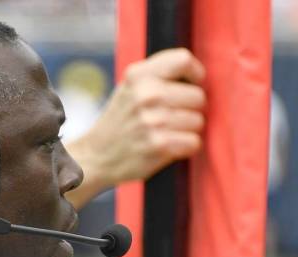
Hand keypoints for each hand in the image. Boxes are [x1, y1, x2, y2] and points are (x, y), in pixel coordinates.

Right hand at [64, 48, 205, 207]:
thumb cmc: (123, 119)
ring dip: (188, 130)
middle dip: (192, 108)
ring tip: (168, 132)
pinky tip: (170, 145)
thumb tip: (200, 75)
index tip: (191, 85)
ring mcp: (153, 120)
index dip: (195, 74)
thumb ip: (160, 74)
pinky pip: (194, 142)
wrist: (97, 155)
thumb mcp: (131, 86)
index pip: (184, 60)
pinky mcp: (159, 145)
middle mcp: (146, 94)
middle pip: (198, 96)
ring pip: (198, 121)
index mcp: (139, 75)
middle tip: (173, 116)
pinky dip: (187, 147)